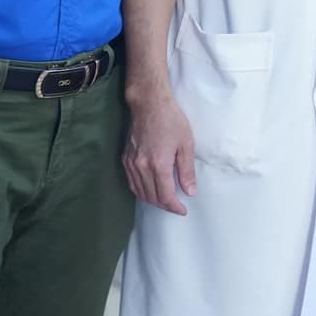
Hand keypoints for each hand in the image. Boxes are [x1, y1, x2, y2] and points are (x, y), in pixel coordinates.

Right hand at [124, 93, 196, 214]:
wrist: (149, 104)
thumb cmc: (171, 121)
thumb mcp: (186, 144)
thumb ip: (187, 171)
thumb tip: (189, 192)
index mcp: (158, 165)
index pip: (165, 196)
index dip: (174, 207)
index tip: (183, 210)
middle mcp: (141, 167)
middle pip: (152, 197)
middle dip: (165, 205)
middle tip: (177, 206)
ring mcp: (131, 164)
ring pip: (140, 192)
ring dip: (152, 200)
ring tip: (165, 200)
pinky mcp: (125, 159)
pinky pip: (132, 183)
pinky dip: (141, 191)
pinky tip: (149, 190)